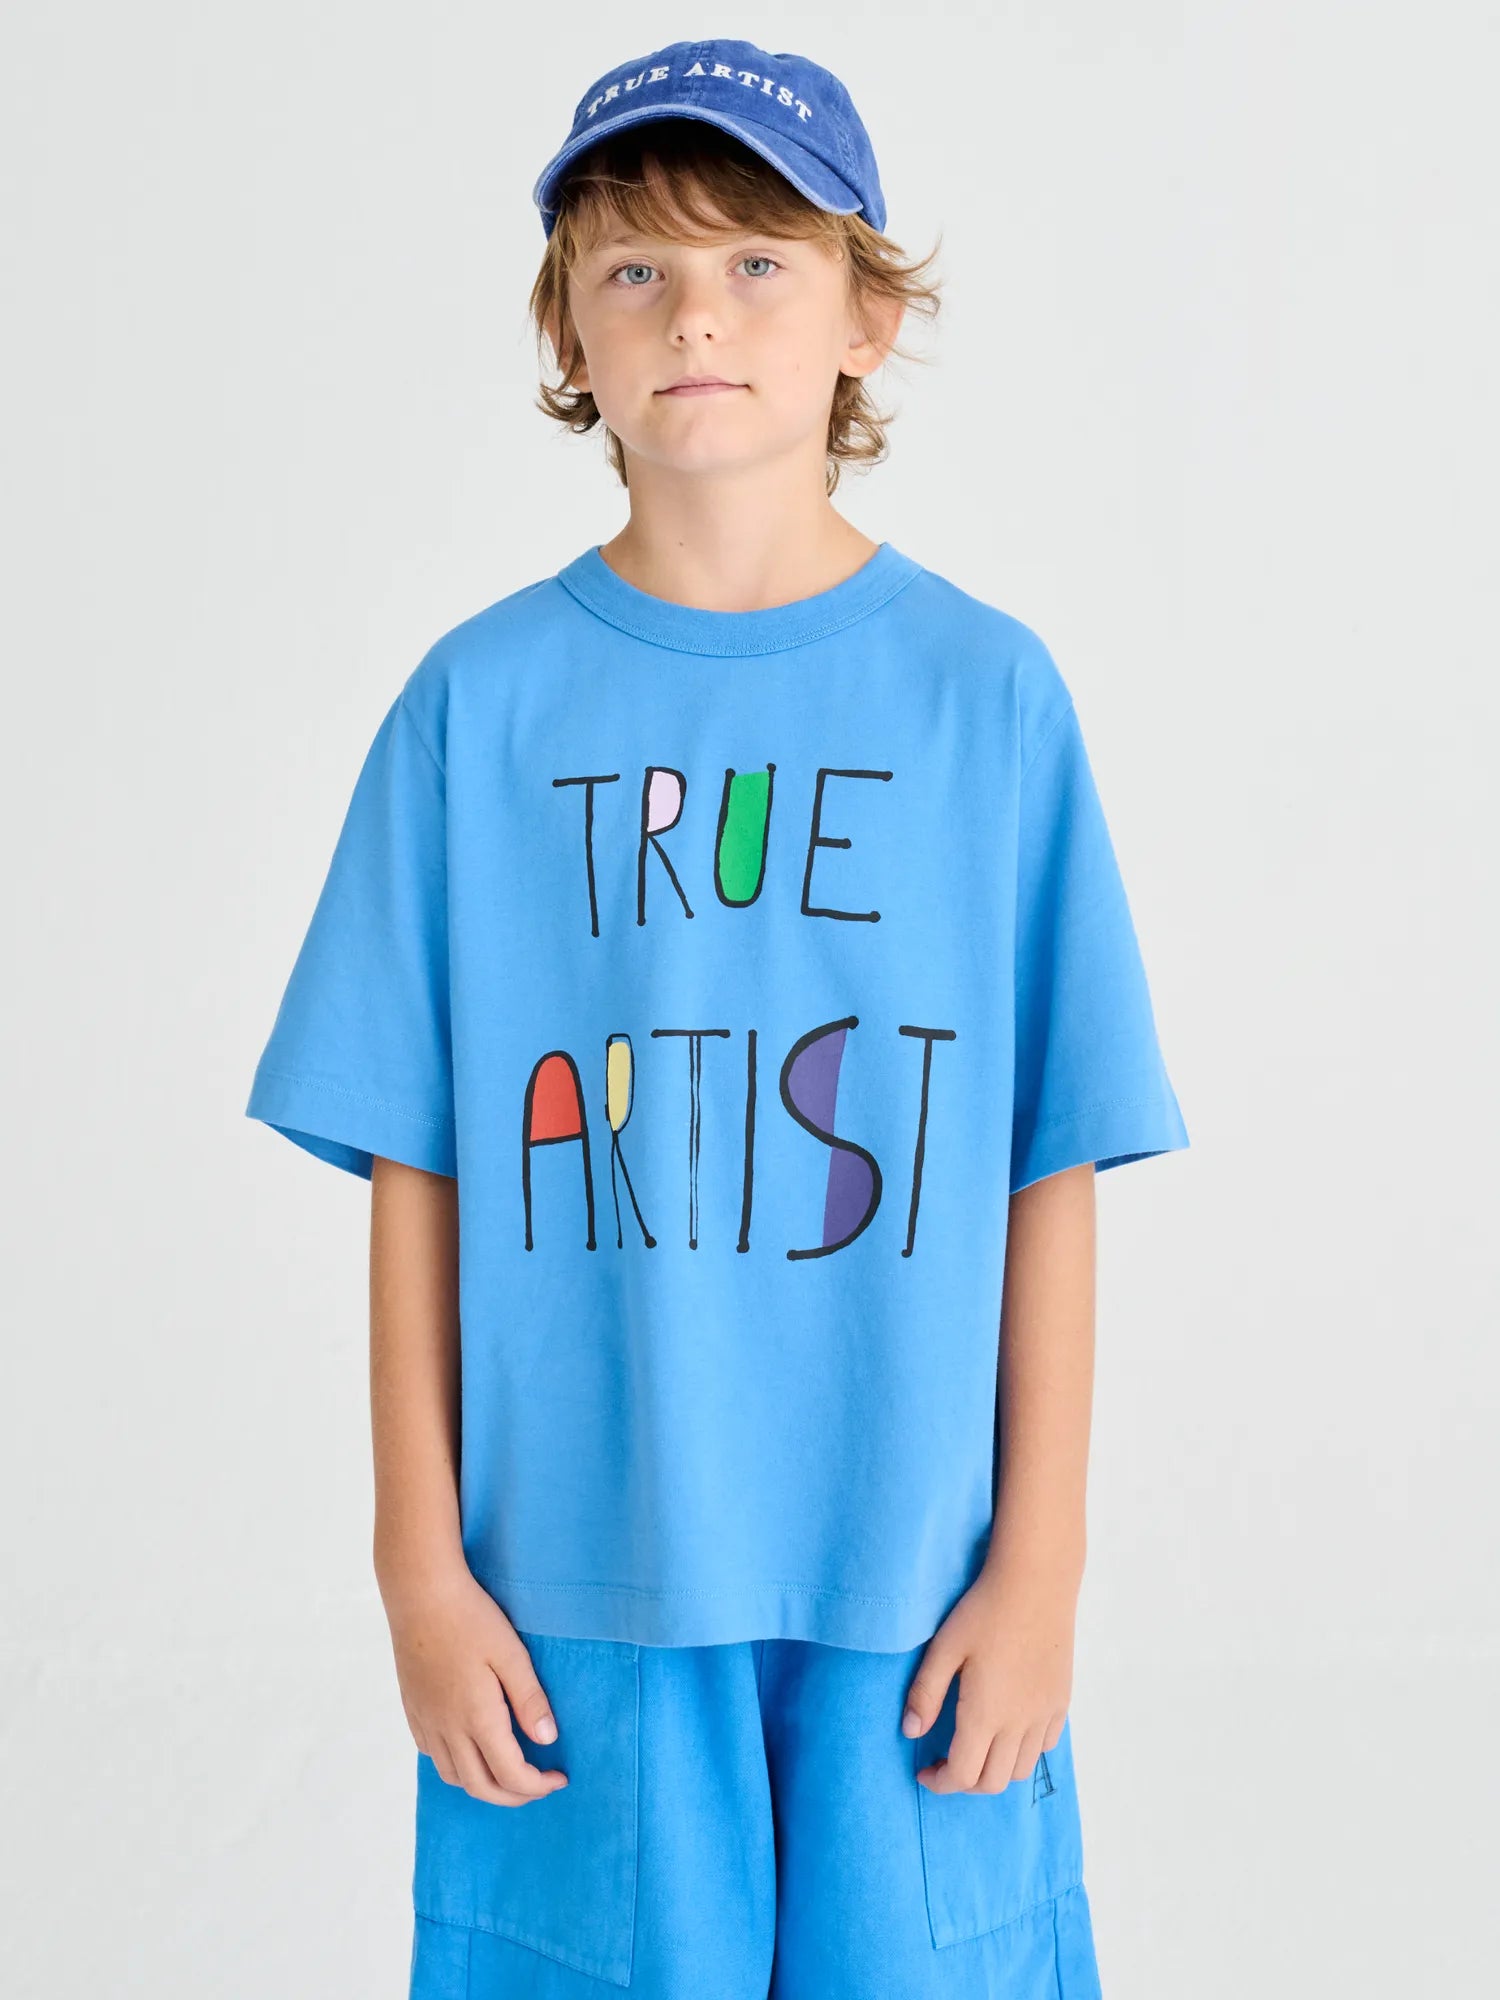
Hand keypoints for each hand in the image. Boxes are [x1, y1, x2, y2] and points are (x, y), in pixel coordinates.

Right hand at [382, 1559, 568, 1805]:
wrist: (420, 1594)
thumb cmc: (470, 1618)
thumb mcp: (511, 1653)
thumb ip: (530, 1699)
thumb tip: (547, 1740)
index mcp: (476, 1718)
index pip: (510, 1774)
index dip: (537, 1786)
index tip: (559, 1778)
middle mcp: (447, 1728)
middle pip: (480, 1787)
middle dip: (513, 1797)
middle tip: (539, 1786)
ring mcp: (426, 1720)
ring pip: (453, 1776)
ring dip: (483, 1785)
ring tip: (508, 1771)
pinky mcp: (413, 1709)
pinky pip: (433, 1754)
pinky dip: (456, 1765)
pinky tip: (471, 1748)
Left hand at [900, 1559, 1076, 1793]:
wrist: (1035, 1583)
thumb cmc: (983, 1610)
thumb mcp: (943, 1648)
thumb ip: (925, 1694)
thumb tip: (910, 1732)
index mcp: (985, 1715)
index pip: (963, 1775)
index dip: (940, 1782)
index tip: (924, 1772)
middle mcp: (1019, 1724)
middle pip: (993, 1782)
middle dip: (965, 1782)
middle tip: (945, 1763)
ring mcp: (1045, 1714)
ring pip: (1021, 1770)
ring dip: (994, 1771)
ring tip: (976, 1748)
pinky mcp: (1061, 1701)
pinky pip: (1045, 1746)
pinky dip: (1024, 1752)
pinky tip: (1008, 1729)